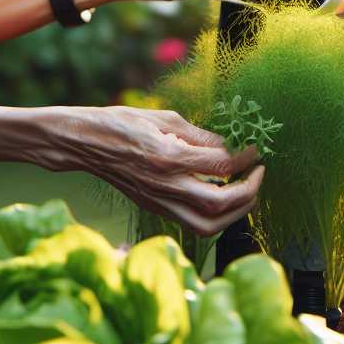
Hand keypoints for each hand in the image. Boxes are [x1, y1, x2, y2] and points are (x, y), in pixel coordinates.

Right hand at [38, 106, 262, 236]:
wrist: (84, 144)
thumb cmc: (120, 123)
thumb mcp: (163, 118)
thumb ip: (198, 134)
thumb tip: (228, 146)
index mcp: (168, 156)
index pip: (222, 165)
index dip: (246, 158)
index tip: (255, 150)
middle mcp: (165, 184)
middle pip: (220, 203)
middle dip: (249, 192)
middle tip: (259, 174)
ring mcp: (158, 201)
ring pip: (208, 225)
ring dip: (235, 213)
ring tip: (246, 194)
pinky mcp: (154, 208)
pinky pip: (192, 223)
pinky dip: (214, 216)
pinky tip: (221, 198)